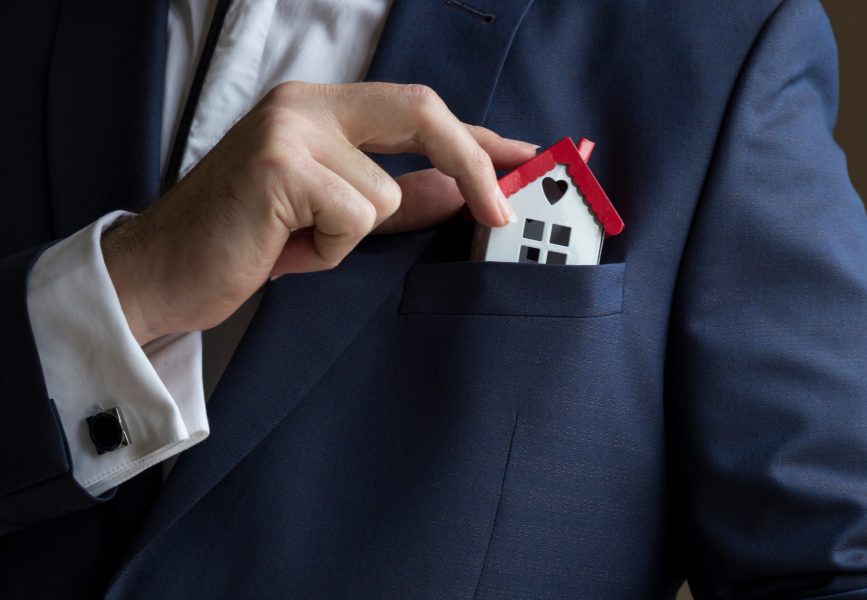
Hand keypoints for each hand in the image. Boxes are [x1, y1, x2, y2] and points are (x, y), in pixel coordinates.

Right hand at [101, 81, 535, 344]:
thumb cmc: (246, 243)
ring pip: (386, 193)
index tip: (527, 159)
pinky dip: (328, 249)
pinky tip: (284, 249)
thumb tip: (460, 193)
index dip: (479, 138)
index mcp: (319, 109)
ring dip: (353, 236)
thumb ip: (397, 200)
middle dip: (474, 166)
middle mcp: (306, 106)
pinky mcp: (279, 167)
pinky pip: (353, 218)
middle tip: (501, 214)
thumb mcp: (332, 220)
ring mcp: (290, 130)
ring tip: (299, 243)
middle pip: (423, 112)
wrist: (161, 272)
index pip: (419, 110)